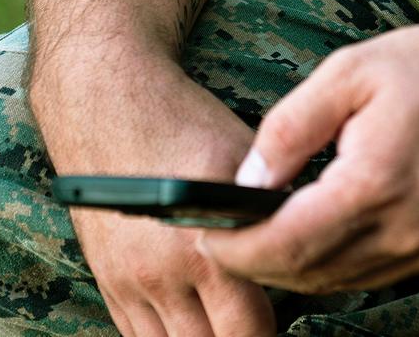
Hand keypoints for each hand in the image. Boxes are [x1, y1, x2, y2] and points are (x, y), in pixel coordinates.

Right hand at [33, 59, 275, 335]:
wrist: (109, 104)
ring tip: (230, 322)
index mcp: (206, 249)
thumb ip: (274, 216)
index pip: (248, 332)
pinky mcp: (108, 279)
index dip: (271, 333)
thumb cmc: (187, 127)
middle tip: (261, 322)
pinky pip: (138, 335)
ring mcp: (129, 282)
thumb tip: (310, 249)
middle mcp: (162, 275)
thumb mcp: (247, 165)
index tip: (289, 324)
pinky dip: (170, 334)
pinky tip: (195, 321)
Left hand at [197, 23, 418, 292]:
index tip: (207, 236)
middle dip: (260, 262)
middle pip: (308, 274)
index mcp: (375, 184)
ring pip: (343, 283)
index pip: (284, 244)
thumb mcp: (348, 73)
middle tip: (231, 236)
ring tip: (273, 232)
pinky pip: (380, 275)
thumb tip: (246, 181)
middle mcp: (407, 230)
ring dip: (300, 266)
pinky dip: (343, 263)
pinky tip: (330, 230)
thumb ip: (288, 128)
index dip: (236, 249)